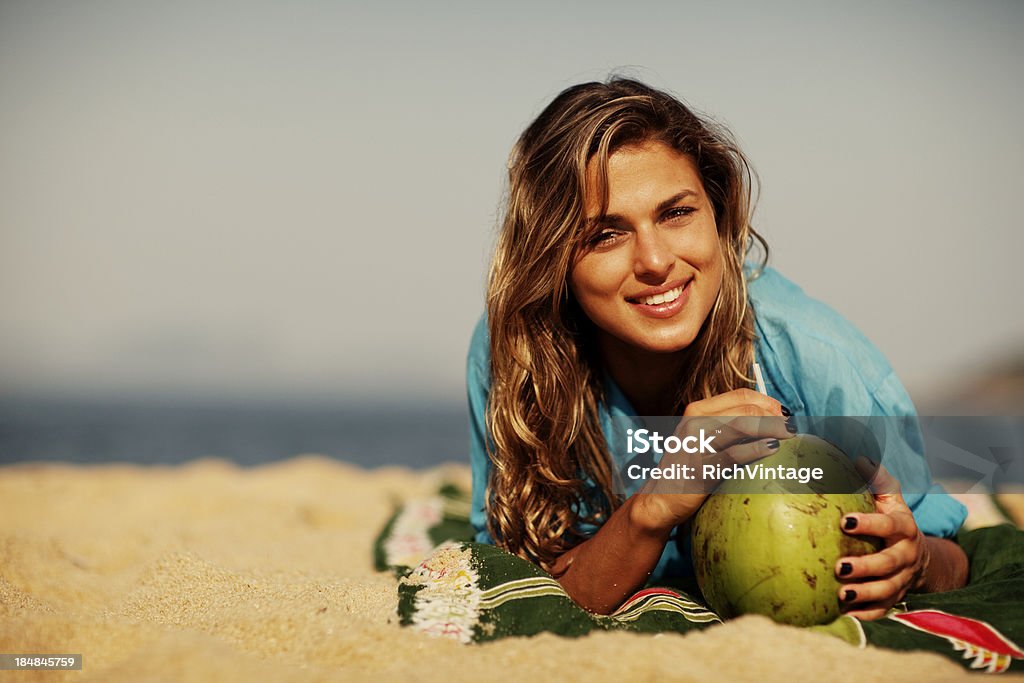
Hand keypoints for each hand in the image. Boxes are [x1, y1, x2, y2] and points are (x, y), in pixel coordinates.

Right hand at [632, 389, 793, 532]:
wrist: (659, 498)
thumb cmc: (687, 469)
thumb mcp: (701, 439)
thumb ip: (727, 427)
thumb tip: (769, 420)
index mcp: (697, 411)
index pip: (740, 395)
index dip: (767, 401)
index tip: (783, 412)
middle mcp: (695, 422)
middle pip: (745, 409)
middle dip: (774, 415)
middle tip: (792, 427)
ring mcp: (696, 444)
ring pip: (742, 426)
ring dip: (772, 428)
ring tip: (790, 434)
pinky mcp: (701, 467)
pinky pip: (734, 455)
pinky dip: (757, 450)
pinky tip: (773, 450)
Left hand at [835, 458, 928, 620]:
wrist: (920, 557)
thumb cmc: (894, 521)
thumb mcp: (891, 500)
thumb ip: (877, 480)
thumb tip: (858, 457)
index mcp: (904, 528)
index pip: (889, 525)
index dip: (869, 523)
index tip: (845, 521)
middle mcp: (906, 556)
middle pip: (889, 563)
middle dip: (866, 566)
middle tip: (840, 566)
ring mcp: (902, 579)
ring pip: (886, 590)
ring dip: (864, 593)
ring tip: (841, 594)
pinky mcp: (895, 597)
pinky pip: (882, 610)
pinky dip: (866, 614)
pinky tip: (844, 614)